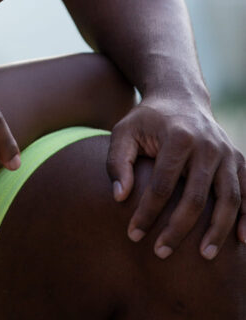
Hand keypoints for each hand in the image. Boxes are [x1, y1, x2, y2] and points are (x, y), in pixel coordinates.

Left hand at [107, 93, 245, 258]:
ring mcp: (227, 152)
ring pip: (229, 198)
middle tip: (161, 252)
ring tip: (205, 255)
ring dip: (218, 230)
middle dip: (178, 229)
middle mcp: (207, 144)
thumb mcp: (124, 131)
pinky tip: (241, 240)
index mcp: (178, 136)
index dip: (147, 213)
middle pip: (196, 197)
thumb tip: (120, 197)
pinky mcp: (239, 159)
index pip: (162, 185)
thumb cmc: (147, 120)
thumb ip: (117, 161)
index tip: (133, 235)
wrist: (179, 96)